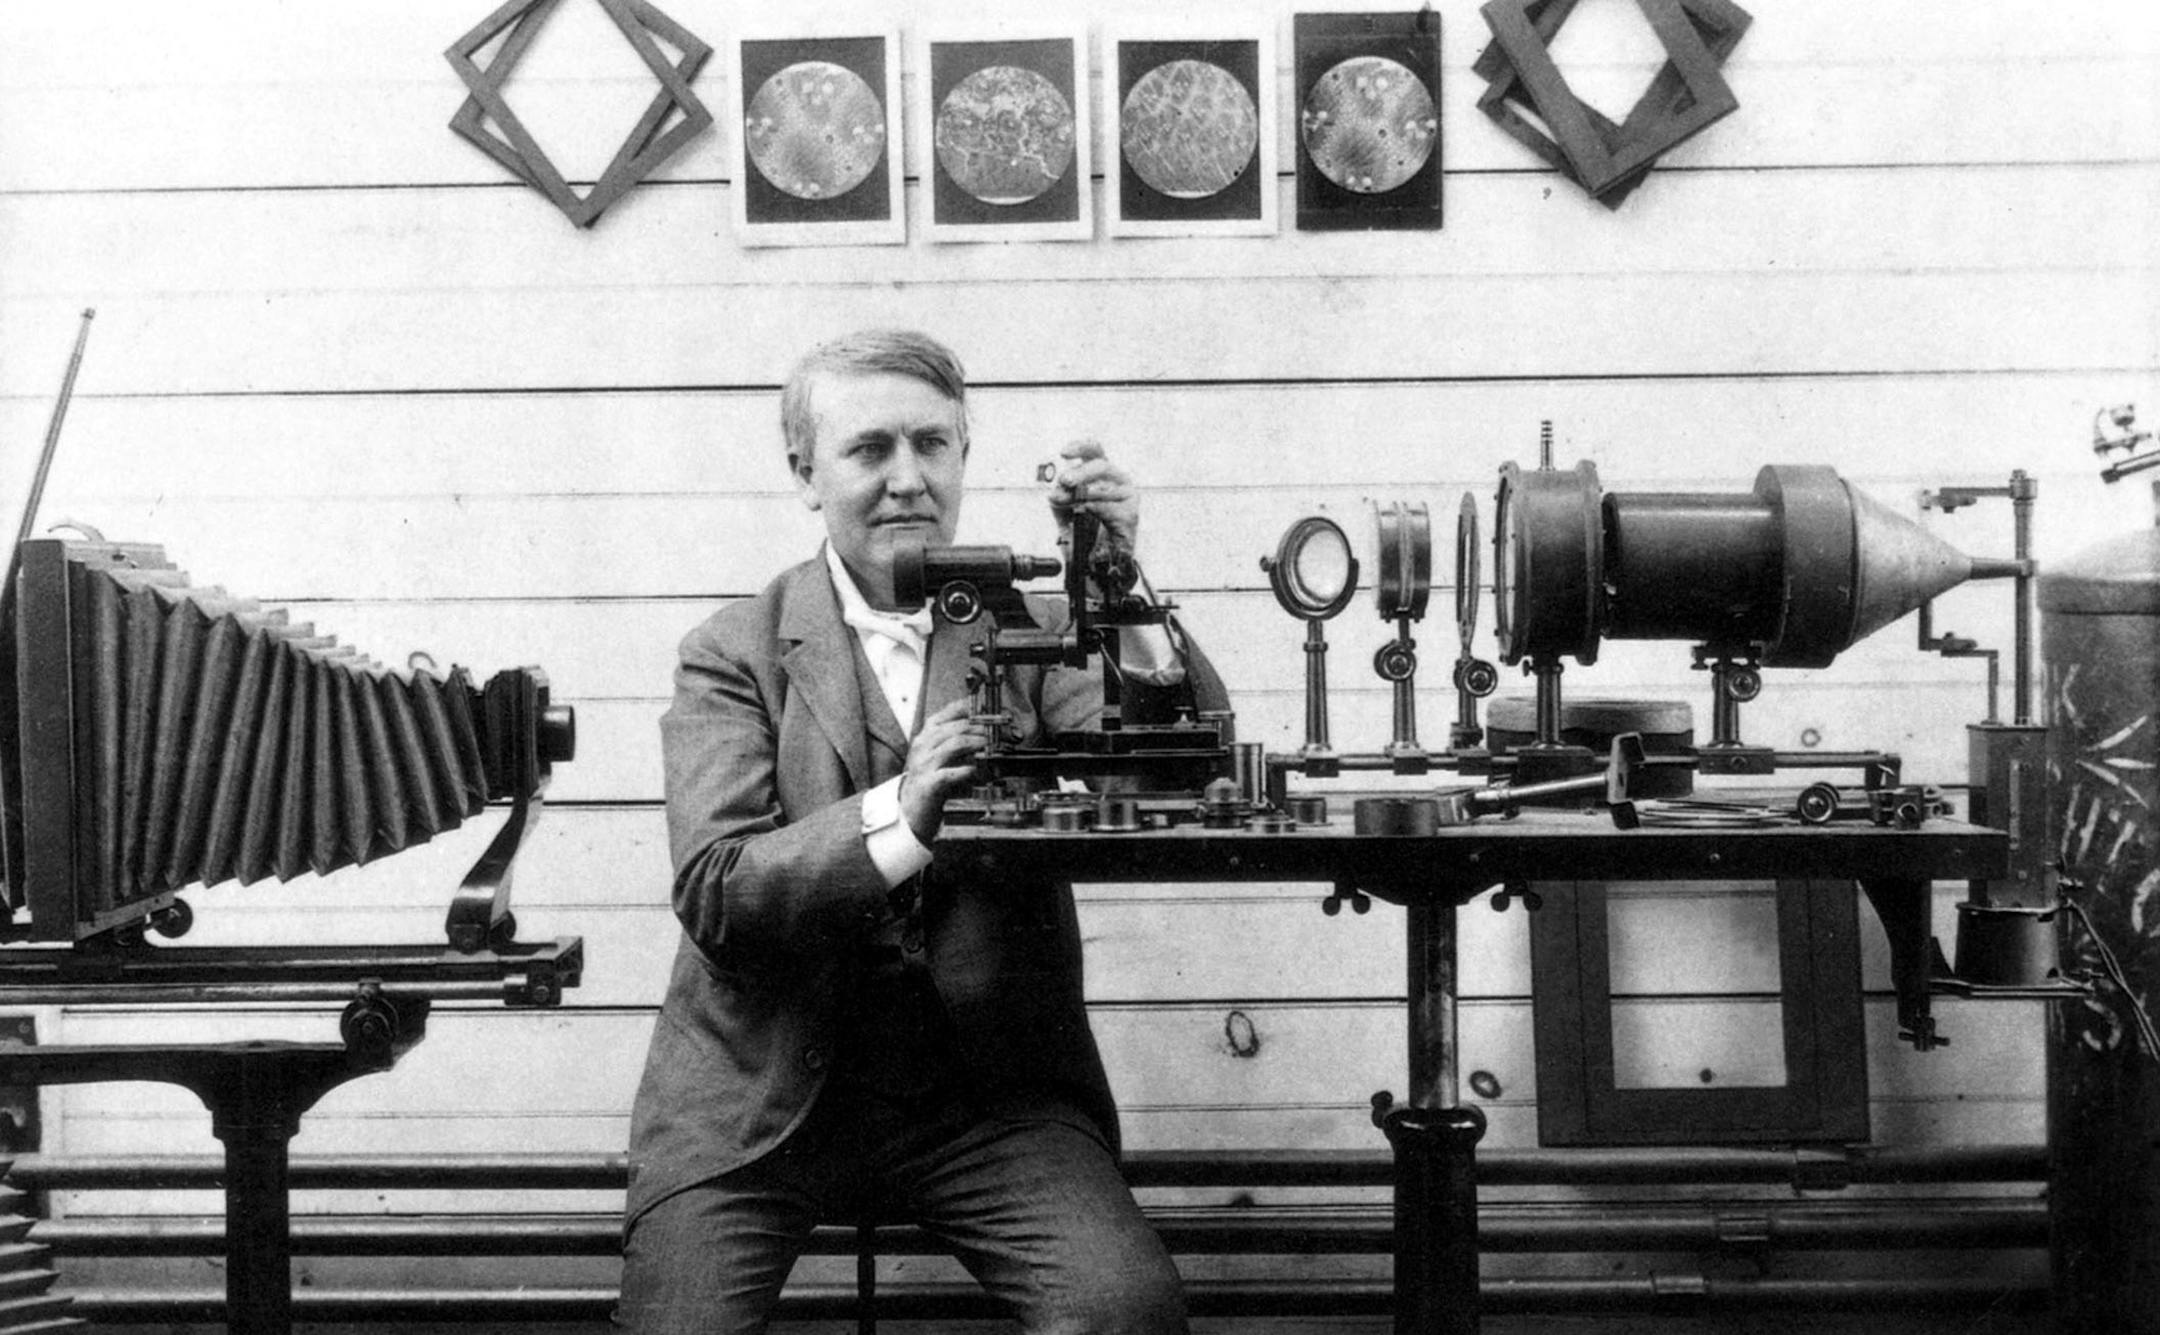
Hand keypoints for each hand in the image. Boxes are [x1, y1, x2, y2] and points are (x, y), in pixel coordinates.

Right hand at [899, 699, 991, 842]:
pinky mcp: (928, 784)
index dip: (973, 709)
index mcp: (927, 734)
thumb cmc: (929, 778)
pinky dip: (968, 770)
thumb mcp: (939, 755)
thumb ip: (958, 740)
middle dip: (982, 728)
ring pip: (954, 745)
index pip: (949, 712)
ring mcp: (924, 764)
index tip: (993, 711)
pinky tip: (978, 771)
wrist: (909, 808)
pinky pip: (950, 773)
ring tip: (992, 746)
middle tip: (1001, 731)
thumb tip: (988, 731)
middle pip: (957, 727)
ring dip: (977, 743)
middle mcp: (924, 745)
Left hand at [1046, 438, 1140, 560]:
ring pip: (1104, 487)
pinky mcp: (1131, 513)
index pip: (1094, 450)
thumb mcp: (1064, 512)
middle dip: (1080, 472)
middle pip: (1101, 465)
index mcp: (1099, 473)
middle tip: (1065, 481)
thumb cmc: (1084, 533)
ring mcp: (1126, 495)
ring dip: (1082, 495)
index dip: (1080, 447)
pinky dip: (1094, 509)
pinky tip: (1085, 512)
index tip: (1064, 453)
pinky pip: (1110, 507)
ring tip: (1068, 504)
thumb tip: (1055, 490)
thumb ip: (1059, 498)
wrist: (1098, 562)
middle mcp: (1116, 479)